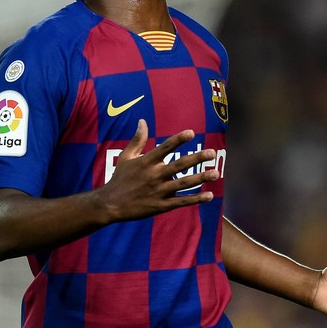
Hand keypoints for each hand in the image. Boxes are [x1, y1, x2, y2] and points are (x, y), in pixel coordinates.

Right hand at [98, 119, 219, 221]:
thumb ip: (137, 139)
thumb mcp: (126, 157)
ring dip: (200, 178)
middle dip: (196, 158)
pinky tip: (209, 196)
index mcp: (146, 162)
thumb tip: (142, 121)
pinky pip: (181, 202)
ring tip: (216, 173)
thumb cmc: (119, 178)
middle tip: (212, 152)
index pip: (165, 148)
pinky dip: (196, 199)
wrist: (110, 205)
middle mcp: (154, 175)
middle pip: (179, 165)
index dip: (178, 140)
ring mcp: (158, 191)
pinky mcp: (161, 205)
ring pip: (183, 184)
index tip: (192, 133)